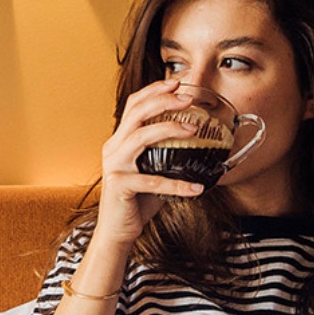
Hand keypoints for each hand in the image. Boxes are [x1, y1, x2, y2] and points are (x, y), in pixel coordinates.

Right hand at [95, 79, 204, 246]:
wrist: (117, 231)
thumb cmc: (136, 201)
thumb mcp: (152, 172)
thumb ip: (166, 156)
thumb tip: (200, 147)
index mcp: (120, 141)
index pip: (134, 105)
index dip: (153, 91)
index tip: (176, 82)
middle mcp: (113, 148)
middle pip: (136, 113)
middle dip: (163, 101)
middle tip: (188, 98)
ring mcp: (115, 166)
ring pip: (141, 137)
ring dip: (169, 129)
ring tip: (194, 130)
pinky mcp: (119, 186)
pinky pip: (152, 182)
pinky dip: (177, 185)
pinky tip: (197, 188)